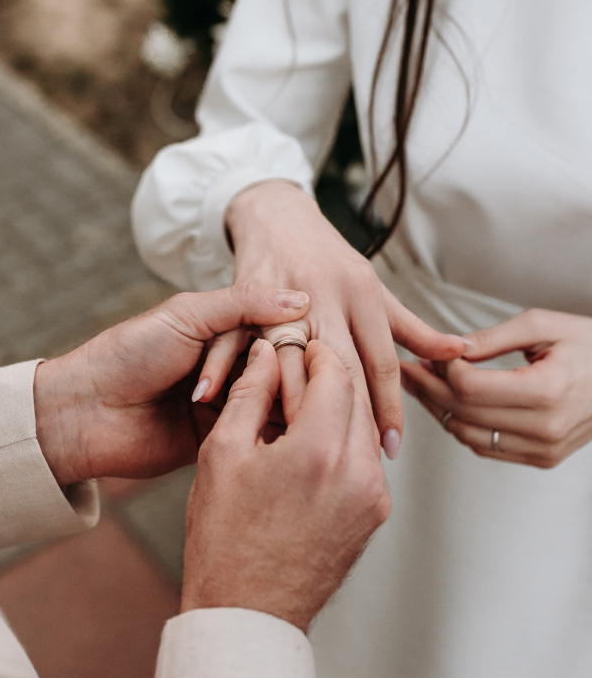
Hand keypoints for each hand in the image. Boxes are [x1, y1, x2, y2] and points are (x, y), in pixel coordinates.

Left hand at [33, 283, 309, 485]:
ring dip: (280, 406)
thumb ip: (243, 304)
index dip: (292, 342)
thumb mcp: (187, 316)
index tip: (298, 352)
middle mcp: (229, 364)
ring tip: (287, 413)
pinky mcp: (219, 439)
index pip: (277, 332)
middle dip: (287, 378)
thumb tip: (302, 299)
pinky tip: (279, 435)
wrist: (85, 412)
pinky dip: (266, 433)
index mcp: (223, 329)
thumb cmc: (130, 355)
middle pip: (279, 369)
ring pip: (272, 402)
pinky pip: (254, 435)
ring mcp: (225, 403)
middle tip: (286, 390)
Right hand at [182, 338, 390, 631]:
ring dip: (339, 411)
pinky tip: (312, 449)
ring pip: (364, 428)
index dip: (315, 352)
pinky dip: (345, 444)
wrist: (249, 612)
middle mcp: (357, 472)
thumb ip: (248, 393)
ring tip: (301, 412)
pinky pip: (366, 461)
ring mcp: (373, 497)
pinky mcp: (375, 516)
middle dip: (330, 377)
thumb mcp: (222, 454)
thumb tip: (266, 352)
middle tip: (298, 373)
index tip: (297, 348)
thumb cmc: (225, 539)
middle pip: (357, 397)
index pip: (335, 372)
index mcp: (316, 450)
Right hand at [195, 180, 468, 456]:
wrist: (276, 214)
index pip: (381, 361)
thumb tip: (458, 353)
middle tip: (349, 462)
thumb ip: (414, 330)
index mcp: (363, 294)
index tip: (392, 449)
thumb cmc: (329, 260)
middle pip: (338, 363)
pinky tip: (218, 401)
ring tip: (290, 445)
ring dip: (287, 401)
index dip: (390, 408)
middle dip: (346, 415)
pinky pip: (233, 337)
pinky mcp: (244, 291)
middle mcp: (327, 294)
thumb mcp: (376, 291)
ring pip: (287, 355)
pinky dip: (222, 367)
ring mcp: (283, 292)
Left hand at [400, 308, 591, 468]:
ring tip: (423, 385)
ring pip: (468, 436)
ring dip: (440, 411)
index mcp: (547, 390)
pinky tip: (449, 404)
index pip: (470, 387)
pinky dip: (462, 427)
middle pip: (463, 413)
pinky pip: (486, 448)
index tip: (426, 353)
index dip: (440, 370)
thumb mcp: (544, 326)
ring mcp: (545, 448)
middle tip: (408, 369)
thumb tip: (448, 348)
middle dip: (428, 390)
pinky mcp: (543, 458)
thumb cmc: (591, 345)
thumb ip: (492, 339)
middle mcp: (545, 427)